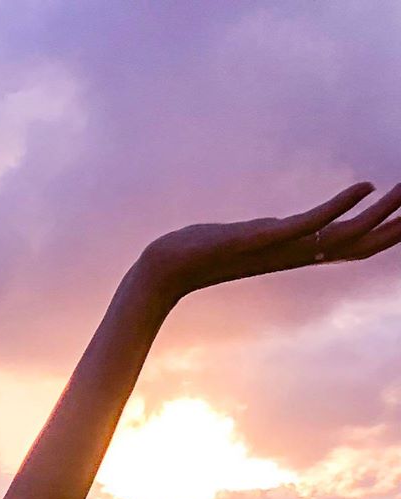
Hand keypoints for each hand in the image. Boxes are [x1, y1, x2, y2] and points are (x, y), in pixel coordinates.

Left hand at [140, 180, 400, 299]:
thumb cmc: (202, 252)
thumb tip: (281, 228)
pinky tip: (364, 186)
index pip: (352, 249)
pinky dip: (340, 205)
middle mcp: (295, 255)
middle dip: (395, 226)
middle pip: (359, 245)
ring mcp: (282, 249)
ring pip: (344, 235)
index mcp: (295, 255)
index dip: (385, 235)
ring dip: (380, 212)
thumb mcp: (249, 239)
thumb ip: (271, 234)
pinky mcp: (264, 240)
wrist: (165, 268)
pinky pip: (311, 224)